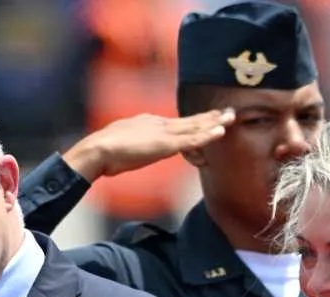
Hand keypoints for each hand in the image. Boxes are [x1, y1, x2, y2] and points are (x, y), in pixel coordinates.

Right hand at [63, 108, 233, 181]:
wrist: (98, 150)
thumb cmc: (106, 152)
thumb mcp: (126, 145)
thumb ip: (137, 144)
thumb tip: (139, 148)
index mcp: (150, 124)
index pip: (178, 123)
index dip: (195, 121)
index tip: (209, 118)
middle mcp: (160, 124)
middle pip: (190, 120)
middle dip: (210, 117)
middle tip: (229, 111)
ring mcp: (163, 133)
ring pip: (194, 127)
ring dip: (214, 122)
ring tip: (231, 117)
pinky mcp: (165, 144)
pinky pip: (191, 139)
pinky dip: (206, 135)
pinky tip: (219, 132)